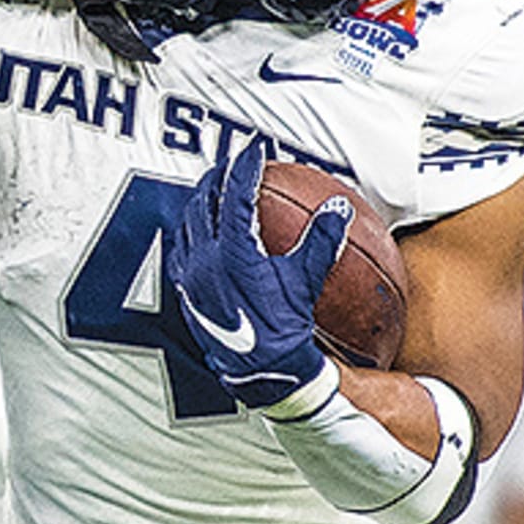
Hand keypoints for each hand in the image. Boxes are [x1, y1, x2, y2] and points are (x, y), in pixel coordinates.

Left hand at [166, 137, 351, 409]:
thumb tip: (341, 207)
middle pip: (203, 203)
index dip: (244, 168)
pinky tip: (200, 233)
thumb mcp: (306, 282)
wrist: (262, 375)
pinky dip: (191, 233)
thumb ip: (321, 242)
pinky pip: (181, 250)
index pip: (234, 196)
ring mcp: (191, 277)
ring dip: (200, 203)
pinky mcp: (185, 293)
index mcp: (232, 252)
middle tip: (230, 165)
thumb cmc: (287, 329)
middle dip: (216, 179)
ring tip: (213, 191)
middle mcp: (204, 260)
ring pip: (188, 225)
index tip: (254, 149)